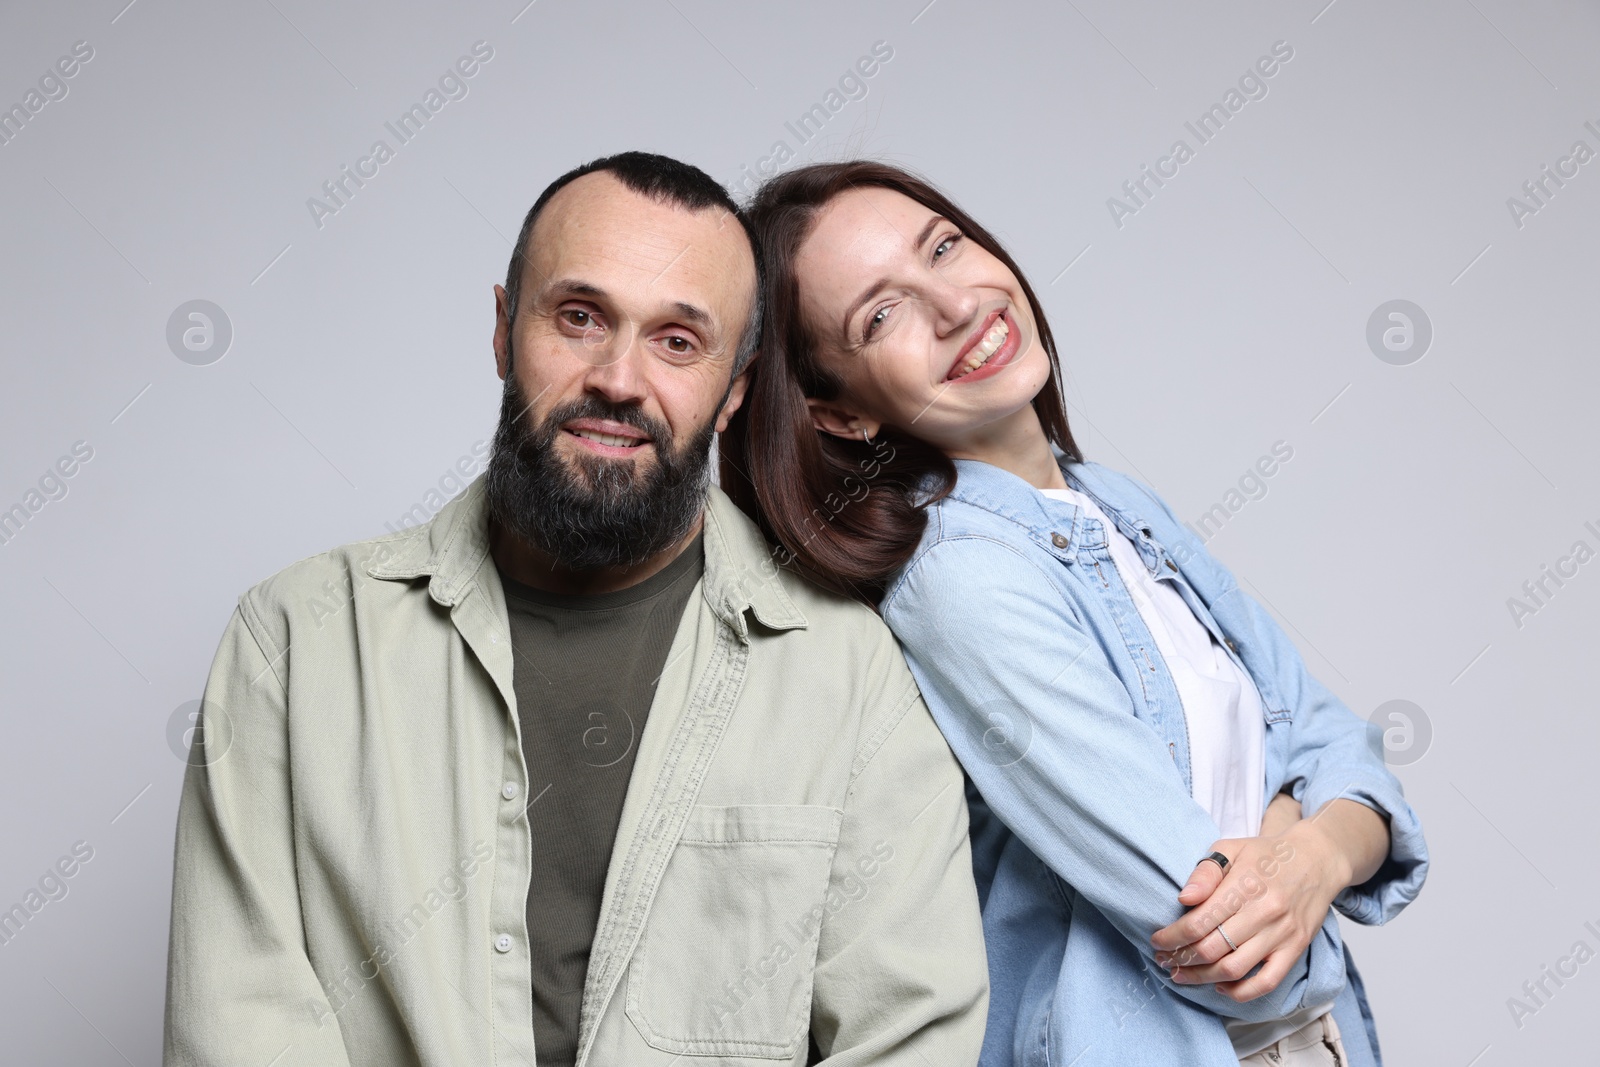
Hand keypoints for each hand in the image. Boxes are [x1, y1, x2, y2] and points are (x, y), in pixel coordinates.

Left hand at [1150, 819, 1350, 1001]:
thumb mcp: (1231, 848)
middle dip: (1181, 958)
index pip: (1200, 921)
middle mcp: (1264, 912)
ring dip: (1201, 977)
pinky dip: (1240, 992)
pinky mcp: (1296, 949)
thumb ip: (1205, 872)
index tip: (1157, 940)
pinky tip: (1220, 985)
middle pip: (1212, 949)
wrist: (1317, 860)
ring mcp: (1282, 934)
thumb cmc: (1267, 855)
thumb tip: (1184, 898)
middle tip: (1164, 959)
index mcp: (1244, 884)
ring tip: (1182, 974)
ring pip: (1234, 969)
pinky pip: (1267, 982)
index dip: (1173, 936)